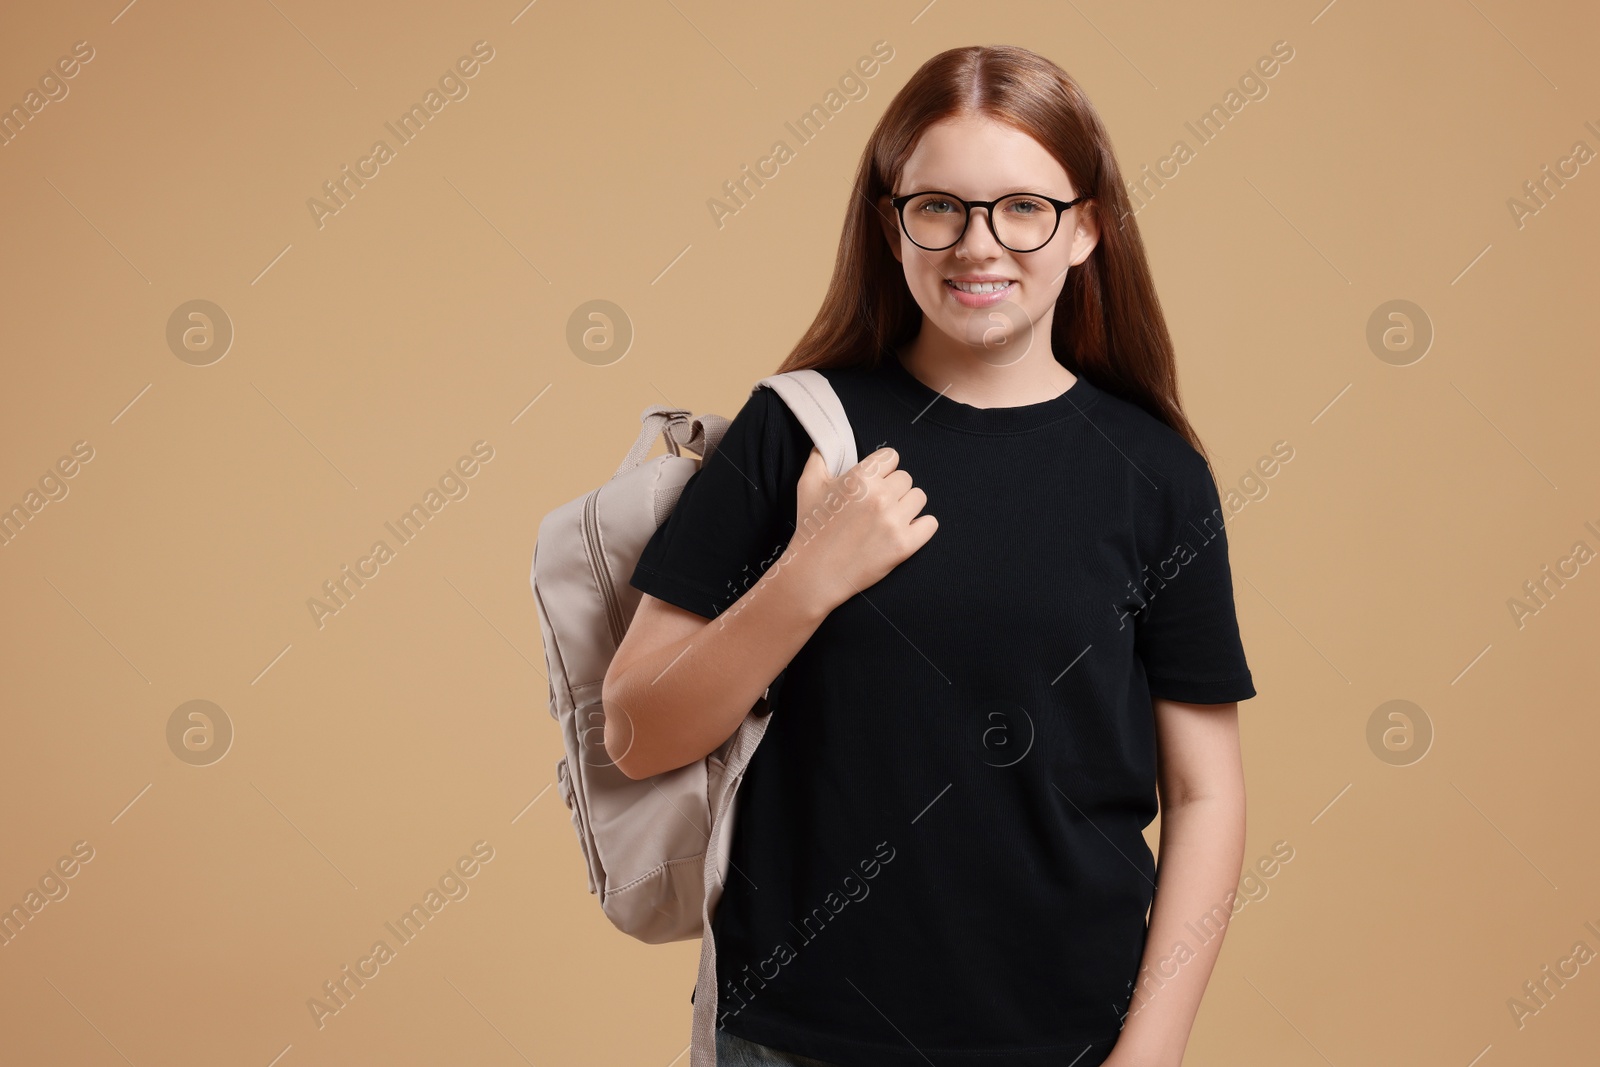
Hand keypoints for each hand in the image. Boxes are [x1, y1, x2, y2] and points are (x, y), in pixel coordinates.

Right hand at [784, 445, 936, 615]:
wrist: (814, 573)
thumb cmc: (811, 528)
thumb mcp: (807, 486)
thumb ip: (819, 458)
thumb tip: (825, 443)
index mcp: (860, 478)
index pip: (892, 457)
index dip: (882, 469)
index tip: (873, 482)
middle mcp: (880, 497)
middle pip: (906, 478)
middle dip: (893, 489)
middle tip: (875, 506)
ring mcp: (894, 522)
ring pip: (919, 497)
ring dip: (906, 506)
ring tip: (888, 518)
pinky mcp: (905, 545)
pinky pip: (930, 524)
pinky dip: (920, 527)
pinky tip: (904, 531)